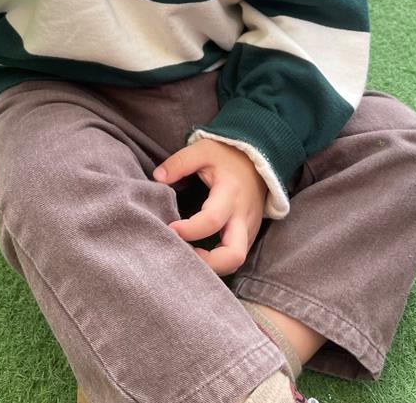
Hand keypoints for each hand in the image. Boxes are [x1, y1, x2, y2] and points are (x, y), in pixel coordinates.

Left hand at [153, 139, 266, 275]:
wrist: (258, 158)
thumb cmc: (226, 155)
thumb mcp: (203, 150)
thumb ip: (180, 162)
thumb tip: (157, 178)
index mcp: (230, 194)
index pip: (212, 220)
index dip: (189, 230)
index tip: (170, 228)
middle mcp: (243, 216)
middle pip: (234, 255)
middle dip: (207, 264)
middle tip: (182, 255)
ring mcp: (249, 229)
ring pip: (236, 261)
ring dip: (211, 266)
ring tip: (187, 256)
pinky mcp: (249, 235)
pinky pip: (235, 255)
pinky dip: (217, 261)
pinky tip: (197, 254)